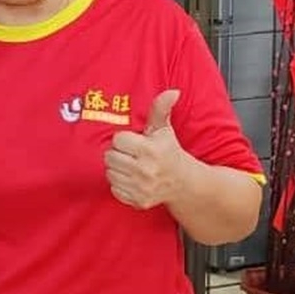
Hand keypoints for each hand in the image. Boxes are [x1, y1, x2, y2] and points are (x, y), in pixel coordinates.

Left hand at [104, 90, 186, 209]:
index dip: (124, 139)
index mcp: (150, 150)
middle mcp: (145, 171)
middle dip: (119, 153)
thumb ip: (161, 108)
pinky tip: (132, 179)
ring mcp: (141, 188)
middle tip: (131, 154)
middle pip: (110, 157)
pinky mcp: (138, 201)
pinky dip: (120, 184)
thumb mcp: (164, 129)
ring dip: (117, 169)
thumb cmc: (169, 152)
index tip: (135, 141)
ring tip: (132, 165)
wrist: (184, 184)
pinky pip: (114, 189)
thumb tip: (172, 91)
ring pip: (110, 173)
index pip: (118, 140)